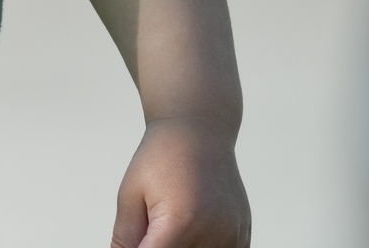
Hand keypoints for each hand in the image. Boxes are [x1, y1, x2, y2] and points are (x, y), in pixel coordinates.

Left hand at [111, 117, 249, 247]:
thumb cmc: (161, 157)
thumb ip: (126, 237)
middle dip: (159, 246)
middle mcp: (214, 234)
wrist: (197, 132)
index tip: (136, 242)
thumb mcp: (130, 194)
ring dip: (183, 246)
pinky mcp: (242, 235)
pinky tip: (190, 230)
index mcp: (181, 223)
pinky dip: (202, 247)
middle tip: (150, 228)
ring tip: (171, 223)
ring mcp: (233, 236)